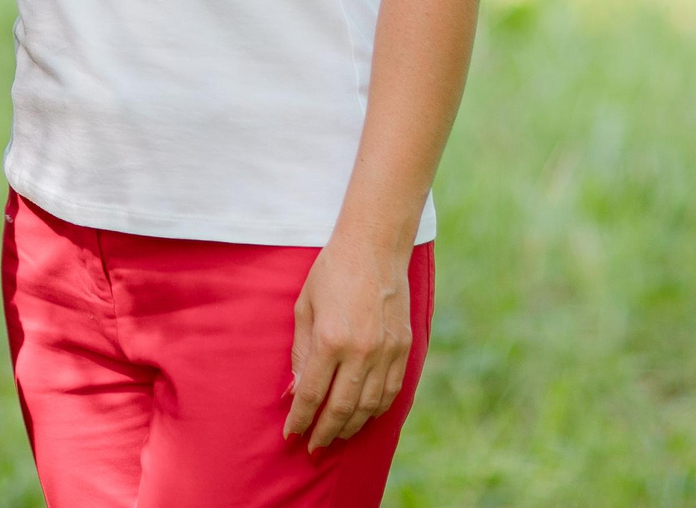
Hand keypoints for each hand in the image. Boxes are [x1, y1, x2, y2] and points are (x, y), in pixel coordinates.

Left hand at [283, 232, 413, 450]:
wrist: (374, 247)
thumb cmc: (331, 272)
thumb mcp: (305, 307)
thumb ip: (302, 352)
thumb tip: (297, 390)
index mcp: (330, 340)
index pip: (313, 394)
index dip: (301, 419)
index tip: (291, 435)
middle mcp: (361, 352)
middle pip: (342, 408)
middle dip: (325, 433)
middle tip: (314, 447)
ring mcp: (386, 352)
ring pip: (369, 406)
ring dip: (351, 427)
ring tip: (336, 436)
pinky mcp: (404, 349)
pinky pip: (391, 392)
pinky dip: (376, 410)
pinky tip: (363, 416)